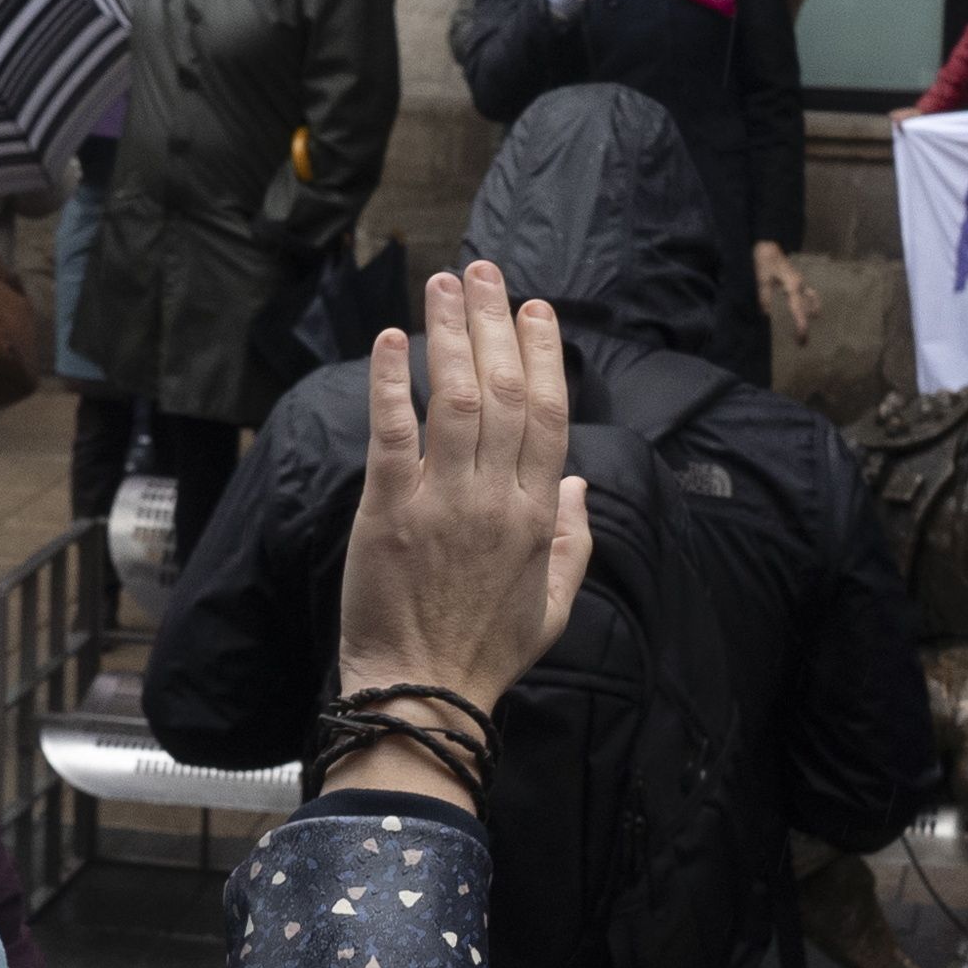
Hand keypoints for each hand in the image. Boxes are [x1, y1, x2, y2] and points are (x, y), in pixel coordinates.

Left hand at [332, 262, 590, 791]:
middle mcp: (496, 498)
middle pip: (505, 390)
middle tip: (482, 272)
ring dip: (449, 332)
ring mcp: (443, 501)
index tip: (534, 309)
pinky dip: (393, 381)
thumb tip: (579, 483)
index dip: (543, 354)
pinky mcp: (387, 512)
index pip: (548, 414)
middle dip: (494, 322)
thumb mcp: (554, 605)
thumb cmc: (487, 655)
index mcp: (538, 515)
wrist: (425, 695)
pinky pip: (394, 432)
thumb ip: (574, 541)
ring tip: (443, 283)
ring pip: (455, 397)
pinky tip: (392, 339)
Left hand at [755, 239, 818, 342]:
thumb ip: (765, 297)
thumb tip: (767, 315)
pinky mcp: (796, 279)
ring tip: (809, 326)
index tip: (802, 339)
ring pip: (811, 299)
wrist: (766, 245)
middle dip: (806, 323)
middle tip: (803, 341)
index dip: (801, 325)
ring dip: (811, 312)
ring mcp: (800, 281)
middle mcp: (800, 285)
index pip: (799, 310)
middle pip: (807, 307)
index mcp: (792, 286)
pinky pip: (807, 293)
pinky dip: (809, 302)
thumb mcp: (761, 280)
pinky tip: (806, 309)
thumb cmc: (763, 262)